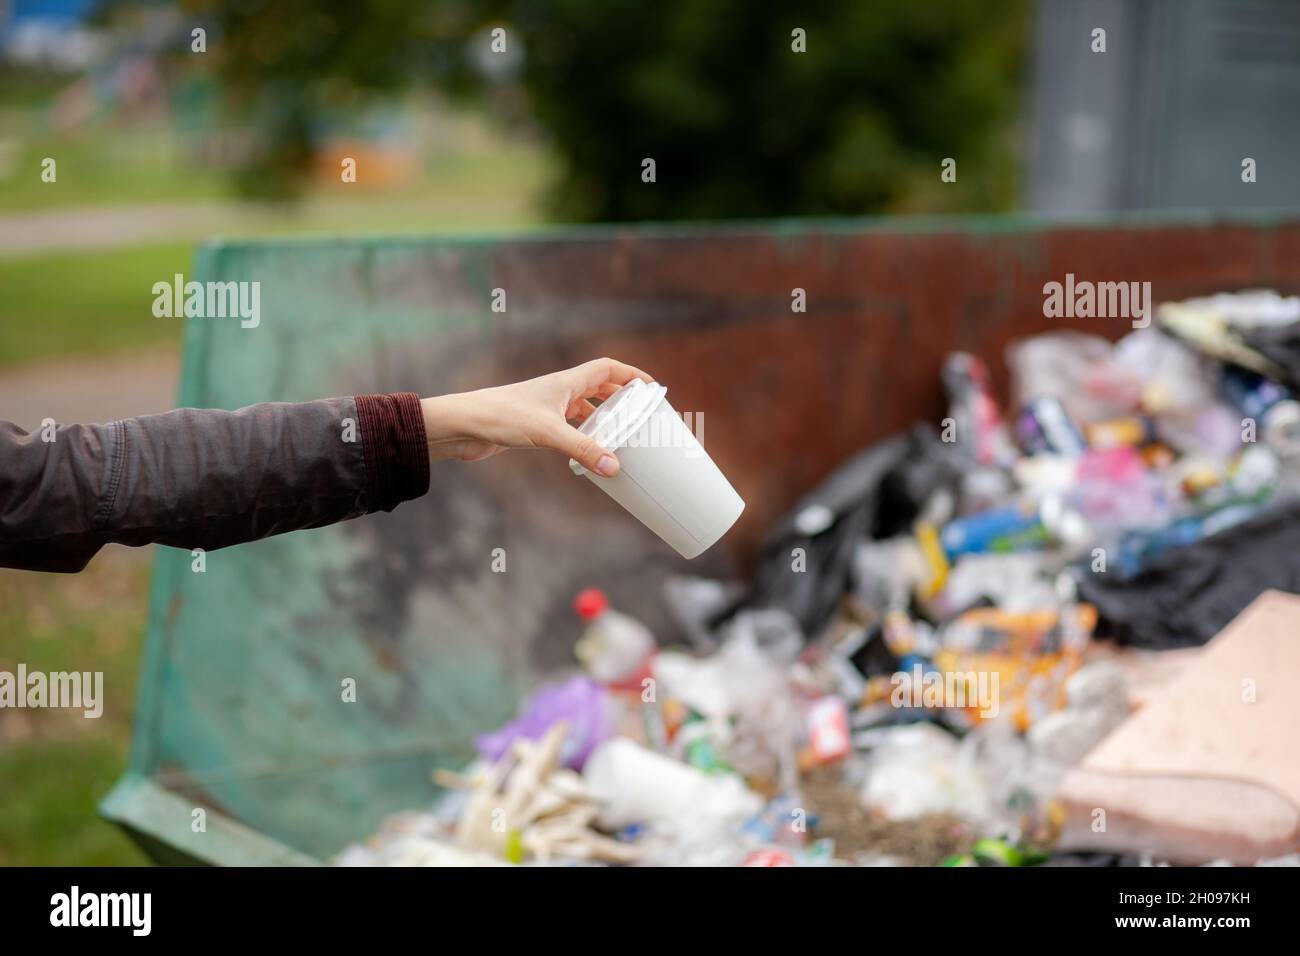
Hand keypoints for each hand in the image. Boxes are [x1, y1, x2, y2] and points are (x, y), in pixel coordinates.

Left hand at [420, 358, 654, 475]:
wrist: (463, 425)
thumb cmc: (501, 416)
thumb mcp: (548, 433)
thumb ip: (583, 450)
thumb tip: (614, 467)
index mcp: (565, 382)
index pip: (607, 369)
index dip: (632, 375)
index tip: (652, 387)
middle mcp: (558, 392)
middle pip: (598, 388)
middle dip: (621, 398)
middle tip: (641, 414)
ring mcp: (546, 409)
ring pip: (583, 409)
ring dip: (602, 418)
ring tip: (621, 434)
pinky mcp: (535, 427)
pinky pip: (568, 428)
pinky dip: (583, 436)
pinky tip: (588, 451)